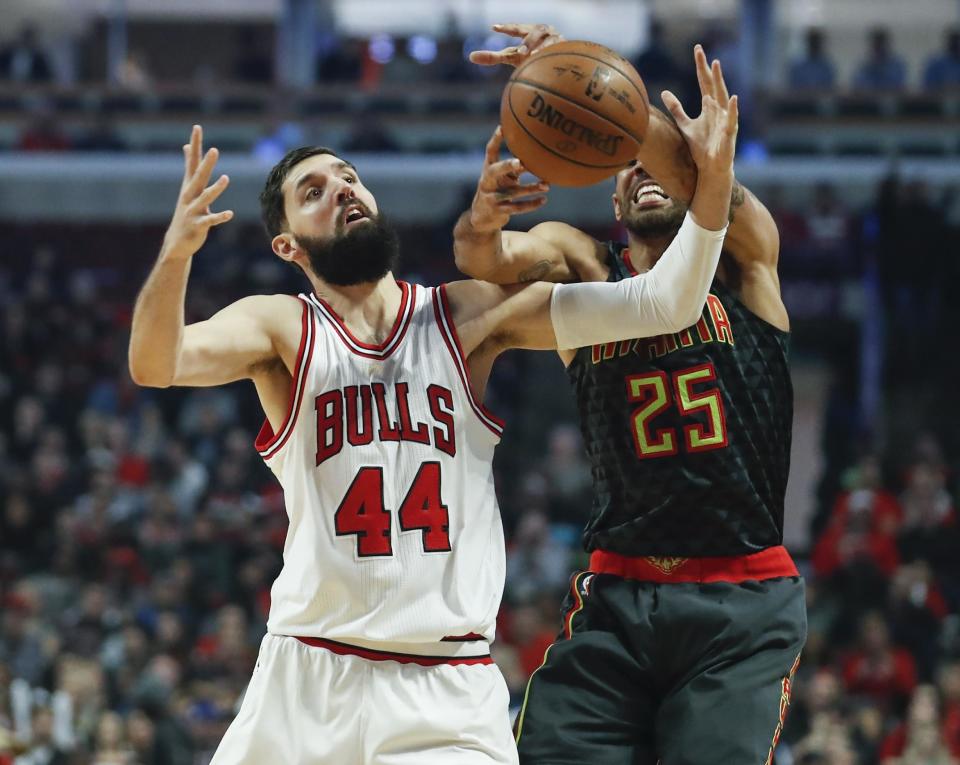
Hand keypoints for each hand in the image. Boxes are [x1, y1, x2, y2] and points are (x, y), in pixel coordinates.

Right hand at [161, 125, 233, 260]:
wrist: (177, 241)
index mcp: (189, 186)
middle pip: (198, 177)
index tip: (197, 127)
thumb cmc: (186, 211)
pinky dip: (220, 217)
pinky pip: (210, 220)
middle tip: (214, 149)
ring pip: (205, 198)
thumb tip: (187, 147)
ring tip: (225, 178)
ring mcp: (193, 210)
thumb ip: (189, 167)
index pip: (192, 161)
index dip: (195, 144)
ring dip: (215, 189)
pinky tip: (230, 214)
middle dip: (206, 164)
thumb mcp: (187, 188)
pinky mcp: (198, 225)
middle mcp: (190, 196)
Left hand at [469, 23, 563, 66]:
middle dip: (527, 41)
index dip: (507, 28)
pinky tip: (548, 61)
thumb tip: (470, 57)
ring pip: (547, 40)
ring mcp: (556, 38)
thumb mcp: (511, 57)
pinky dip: (553, 54)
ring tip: (533, 56)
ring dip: (540, 48)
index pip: (516, 28)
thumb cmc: (530, 58)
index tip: (494, 28)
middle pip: (533, 32)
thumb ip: (492, 57)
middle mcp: (543, 31)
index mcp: (528, 31)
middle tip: (519, 53)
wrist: (554, 65)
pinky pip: (560, 50)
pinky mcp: (566, 48)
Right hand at [469, 127, 548, 232]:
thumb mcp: (503, 177)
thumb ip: (516, 167)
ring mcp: (491, 197)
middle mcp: (487, 181)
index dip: (495, 139)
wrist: (481, 217)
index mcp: (488, 169)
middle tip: (521, 162)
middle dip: (508, 166)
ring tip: (547, 185)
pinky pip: (517, 208)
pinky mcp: (498, 211)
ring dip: (531, 189)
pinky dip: (531, 204)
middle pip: (495, 171)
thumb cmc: (498, 190)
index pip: (490, 151)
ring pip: (512, 192)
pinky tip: (543, 200)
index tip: (503, 127)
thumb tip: (539, 153)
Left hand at [660, 45, 737, 177]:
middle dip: (708, 68)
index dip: (700, 66)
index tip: (697, 49)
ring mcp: (725, 119)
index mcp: (709, 105)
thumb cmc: (701, 147)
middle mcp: (719, 108)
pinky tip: (734, 98)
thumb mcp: (685, 125)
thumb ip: (676, 108)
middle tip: (702, 52)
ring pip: (722, 97)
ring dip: (718, 82)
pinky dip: (733, 109)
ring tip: (715, 66)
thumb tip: (664, 92)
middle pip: (712, 85)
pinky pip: (732, 119)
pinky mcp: (729, 133)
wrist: (711, 167)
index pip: (704, 82)